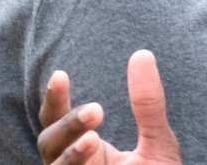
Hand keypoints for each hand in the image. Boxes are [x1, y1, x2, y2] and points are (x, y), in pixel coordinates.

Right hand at [35, 49, 182, 164]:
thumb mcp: (159, 144)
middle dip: (67, 124)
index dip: (53, 99)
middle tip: (97, 110)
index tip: (61, 74)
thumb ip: (148, 105)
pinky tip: (92, 151)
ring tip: (95, 139)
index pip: (56, 120)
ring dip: (70, 152)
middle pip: (47, 142)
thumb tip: (142, 54)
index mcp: (84, 151)